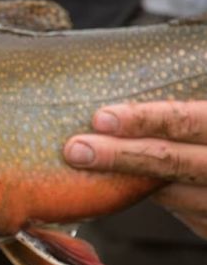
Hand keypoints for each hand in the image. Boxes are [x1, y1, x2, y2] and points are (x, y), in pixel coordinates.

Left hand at [64, 101, 206, 238]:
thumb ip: (189, 111)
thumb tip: (172, 54)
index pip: (187, 121)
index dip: (144, 119)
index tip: (101, 117)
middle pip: (170, 162)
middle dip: (118, 155)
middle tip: (74, 149)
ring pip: (169, 190)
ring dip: (123, 179)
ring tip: (87, 161)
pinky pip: (182, 210)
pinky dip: (151, 194)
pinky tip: (124, 181)